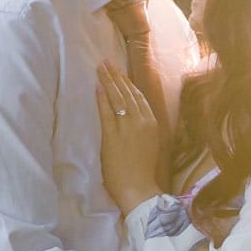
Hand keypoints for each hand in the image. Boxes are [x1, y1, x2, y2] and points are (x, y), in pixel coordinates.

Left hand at [95, 61, 162, 212]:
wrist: (139, 188)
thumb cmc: (143, 172)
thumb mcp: (149, 145)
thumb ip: (142, 130)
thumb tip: (132, 118)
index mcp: (152, 123)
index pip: (138, 97)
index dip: (128, 83)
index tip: (120, 71)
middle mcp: (142, 121)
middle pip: (128, 93)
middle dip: (117, 76)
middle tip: (107, 62)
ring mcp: (128, 127)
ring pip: (118, 98)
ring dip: (109, 81)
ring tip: (101, 68)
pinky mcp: (113, 135)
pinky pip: (107, 112)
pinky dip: (102, 98)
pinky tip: (98, 87)